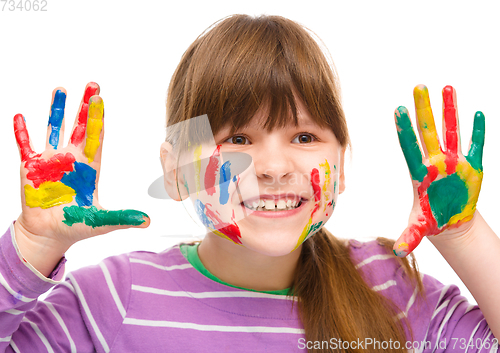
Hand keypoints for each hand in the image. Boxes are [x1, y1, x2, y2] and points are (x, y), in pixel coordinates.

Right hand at [13, 83, 149, 274]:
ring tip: (61, 89)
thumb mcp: (100, 222)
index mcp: (90, 168)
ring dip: (57, 110)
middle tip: (93, 85)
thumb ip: (122, 218)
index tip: (101, 99)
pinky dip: (22, 132)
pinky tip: (20, 116)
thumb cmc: (76, 227)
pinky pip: (25, 146)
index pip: (96, 138)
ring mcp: (51, 161)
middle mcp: (72, 159)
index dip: (98, 119)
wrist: (49, 234)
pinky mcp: (30, 168)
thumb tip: (148, 221)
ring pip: (54, 129)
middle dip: (85, 107)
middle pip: (80, 127)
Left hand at [393, 85, 483, 256]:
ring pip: (451, 131)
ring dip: (449, 111)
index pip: (410, 147)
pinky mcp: (473, 166)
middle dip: (424, 110)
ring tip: (447, 87)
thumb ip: (410, 237)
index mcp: (420, 173)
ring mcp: (455, 161)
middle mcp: (436, 162)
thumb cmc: (432, 219)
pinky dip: (477, 131)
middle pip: (428, 131)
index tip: (397, 110)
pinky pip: (476, 145)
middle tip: (419, 86)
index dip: (404, 130)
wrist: (450, 219)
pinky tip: (476, 113)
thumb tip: (398, 252)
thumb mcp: (420, 228)